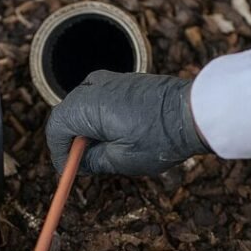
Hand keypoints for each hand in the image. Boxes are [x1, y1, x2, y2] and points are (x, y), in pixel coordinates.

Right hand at [45, 70, 209, 175]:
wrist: (194, 112)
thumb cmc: (160, 136)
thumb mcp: (121, 160)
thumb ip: (92, 161)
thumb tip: (79, 162)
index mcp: (87, 105)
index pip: (55, 128)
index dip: (58, 153)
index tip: (68, 171)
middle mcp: (92, 87)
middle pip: (66, 116)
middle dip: (71, 142)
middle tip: (84, 166)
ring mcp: (108, 79)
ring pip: (81, 107)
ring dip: (86, 130)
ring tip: (105, 153)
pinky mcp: (122, 80)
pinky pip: (97, 100)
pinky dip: (99, 119)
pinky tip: (116, 136)